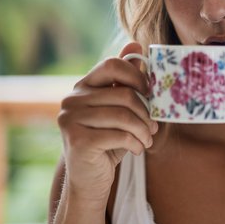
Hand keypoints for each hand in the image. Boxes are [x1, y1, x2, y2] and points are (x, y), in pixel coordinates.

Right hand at [57, 42, 157, 204]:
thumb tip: (135, 44)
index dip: (137, 77)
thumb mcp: (120, 110)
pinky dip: (136, 143)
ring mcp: (70, 119)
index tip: (150, 95)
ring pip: (123, 115)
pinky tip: (137, 149)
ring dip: (144, 130)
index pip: (112, 64)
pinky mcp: (77, 140)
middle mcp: (72, 99)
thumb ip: (126, 80)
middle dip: (146, 112)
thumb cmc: (109, 141)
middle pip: (123, 93)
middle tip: (154, 127)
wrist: (90, 180)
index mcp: (83, 87)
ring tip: (148, 140)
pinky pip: (119, 135)